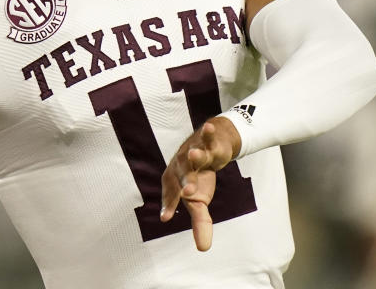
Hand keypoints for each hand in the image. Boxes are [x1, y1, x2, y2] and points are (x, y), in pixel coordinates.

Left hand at [160, 117, 241, 251]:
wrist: (208, 147)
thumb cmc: (198, 176)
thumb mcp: (200, 200)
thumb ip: (200, 222)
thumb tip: (203, 248)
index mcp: (175, 182)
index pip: (172, 195)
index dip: (169, 205)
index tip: (166, 217)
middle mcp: (181, 166)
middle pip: (183, 175)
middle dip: (186, 182)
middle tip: (188, 193)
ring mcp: (194, 153)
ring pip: (194, 155)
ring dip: (196, 155)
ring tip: (195, 154)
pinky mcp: (208, 142)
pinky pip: (208, 136)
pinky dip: (209, 132)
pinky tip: (209, 126)